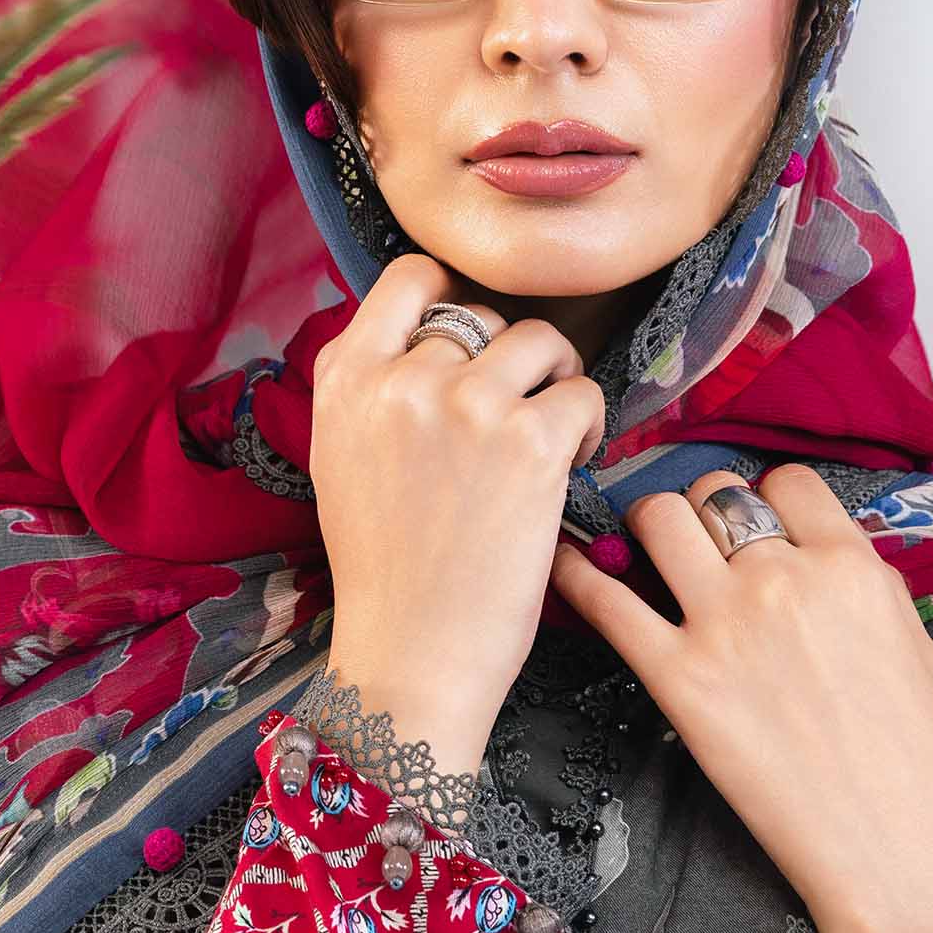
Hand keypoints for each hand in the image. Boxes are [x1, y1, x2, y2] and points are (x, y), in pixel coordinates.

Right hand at [309, 254, 605, 779]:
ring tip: (551, 436)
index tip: (474, 344)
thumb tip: (427, 334)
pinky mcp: (528, 441)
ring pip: (542, 342)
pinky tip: (574, 462)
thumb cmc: (385, 570)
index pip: (411, 278)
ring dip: (557, 381)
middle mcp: (402, 377)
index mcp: (346, 378)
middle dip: (509, 363)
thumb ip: (373, 389)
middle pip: (484, 316)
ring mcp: (466, 403)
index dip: (453, 299)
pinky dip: (590, 423)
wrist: (411, 654)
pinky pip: (583, 392)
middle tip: (512, 422)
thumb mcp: (341, 458)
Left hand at [548, 465, 932, 932]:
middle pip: (714, 494)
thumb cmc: (911, 759)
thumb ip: (859, 585)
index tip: (755, 517)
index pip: (787, 482)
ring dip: (646, 526)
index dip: (765, 495)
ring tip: (641, 547)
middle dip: (702, 510)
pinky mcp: (676, 677)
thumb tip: (818, 555)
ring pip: (658, 520)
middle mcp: (782, 578)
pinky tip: (568, 563)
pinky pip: (606, 601)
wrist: (889, 844)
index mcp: (850, 566)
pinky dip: (578, 574)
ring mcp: (724, 624)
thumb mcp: (909, 643)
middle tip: (697, 541)